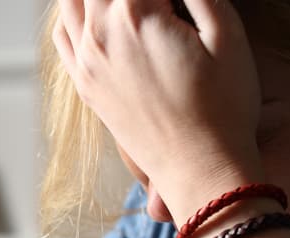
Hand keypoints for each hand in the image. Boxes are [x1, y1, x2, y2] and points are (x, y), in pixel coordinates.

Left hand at [52, 0, 264, 221]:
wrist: (200, 169)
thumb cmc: (224, 107)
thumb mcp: (227, 35)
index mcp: (135, 16)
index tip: (179, 5)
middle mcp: (100, 35)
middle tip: (163, 8)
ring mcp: (86, 61)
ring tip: (132, 6)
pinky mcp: (85, 83)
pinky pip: (62, 33)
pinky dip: (75, 11)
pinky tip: (99, 12)